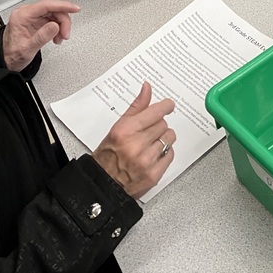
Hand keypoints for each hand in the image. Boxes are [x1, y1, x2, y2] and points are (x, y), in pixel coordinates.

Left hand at [2, 0, 80, 71]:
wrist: (6, 60)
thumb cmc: (12, 55)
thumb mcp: (27, 50)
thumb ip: (41, 37)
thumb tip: (55, 26)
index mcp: (22, 16)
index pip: (46, 5)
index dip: (62, 5)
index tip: (74, 8)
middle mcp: (27, 13)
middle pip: (53, 9)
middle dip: (63, 21)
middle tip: (66, 34)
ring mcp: (32, 16)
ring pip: (54, 13)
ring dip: (61, 25)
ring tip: (61, 38)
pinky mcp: (37, 20)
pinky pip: (52, 19)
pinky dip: (58, 28)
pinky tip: (57, 37)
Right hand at [93, 81, 175, 200]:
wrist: (103, 185)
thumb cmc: (108, 155)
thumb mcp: (118, 127)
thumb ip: (136, 107)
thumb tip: (147, 87)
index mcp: (125, 131)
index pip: (155, 112)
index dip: (165, 106)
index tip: (168, 105)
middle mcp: (136, 146)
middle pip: (163, 124)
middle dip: (157, 126)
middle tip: (147, 132)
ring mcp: (145, 162)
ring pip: (169, 138)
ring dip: (162, 139)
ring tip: (149, 145)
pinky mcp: (153, 175)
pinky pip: (170, 154)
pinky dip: (164, 154)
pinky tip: (152, 156)